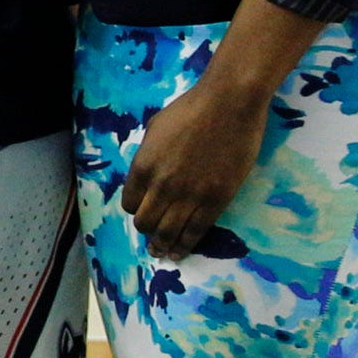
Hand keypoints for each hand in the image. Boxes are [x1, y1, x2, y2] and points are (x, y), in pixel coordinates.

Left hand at [122, 68, 268, 259]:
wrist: (228, 104)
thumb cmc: (190, 109)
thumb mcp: (155, 131)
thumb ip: (148, 156)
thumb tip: (147, 175)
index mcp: (142, 167)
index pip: (129, 203)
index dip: (135, 210)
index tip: (143, 212)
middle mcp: (161, 186)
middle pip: (146, 222)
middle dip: (147, 231)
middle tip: (152, 239)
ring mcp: (189, 195)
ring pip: (168, 232)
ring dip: (163, 245)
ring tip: (163, 253)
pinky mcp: (216, 199)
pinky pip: (195, 231)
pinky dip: (185, 245)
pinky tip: (181, 252)